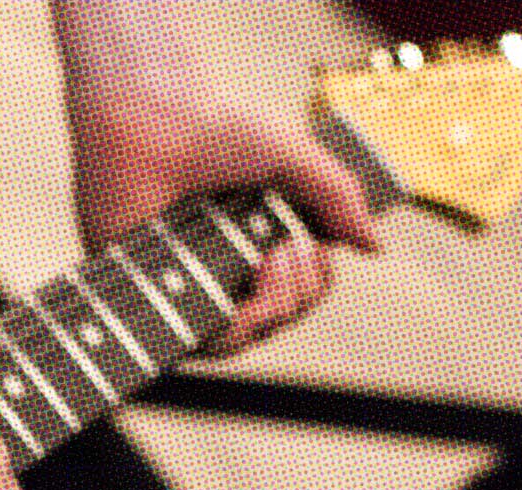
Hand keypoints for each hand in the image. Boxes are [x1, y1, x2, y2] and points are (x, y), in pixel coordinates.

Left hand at [56, 11, 380, 354]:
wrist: (155, 115)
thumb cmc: (215, 127)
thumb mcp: (296, 161)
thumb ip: (338, 202)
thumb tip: (374, 248)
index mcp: (246, 239)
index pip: (291, 293)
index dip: (314, 285)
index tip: (316, 247)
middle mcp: (213, 265)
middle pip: (273, 321)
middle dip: (300, 296)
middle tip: (291, 248)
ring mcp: (180, 282)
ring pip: (240, 340)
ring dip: (275, 309)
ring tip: (275, 258)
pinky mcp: (147, 295)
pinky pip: (195, 342)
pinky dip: (232, 327)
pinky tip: (248, 286)